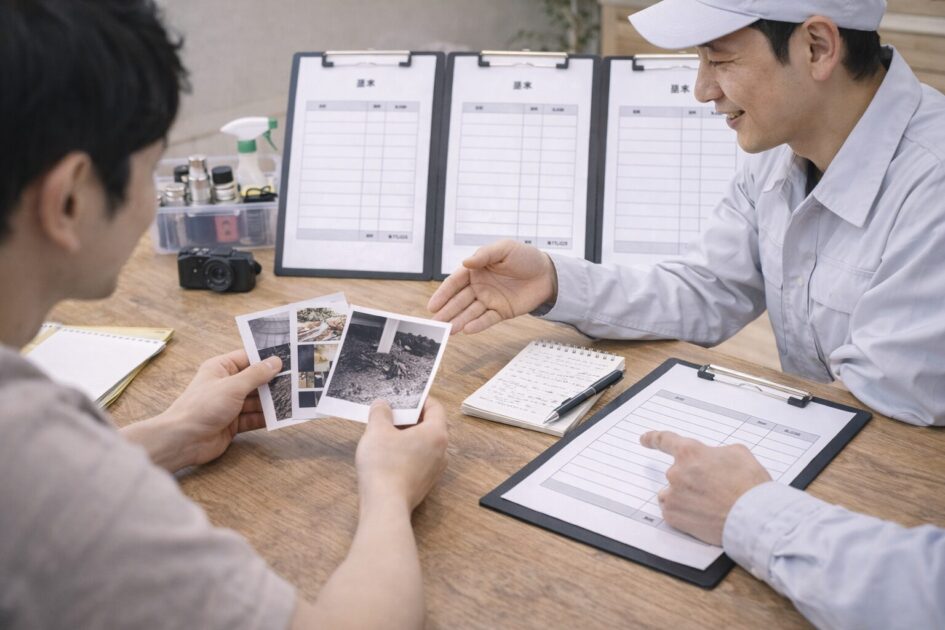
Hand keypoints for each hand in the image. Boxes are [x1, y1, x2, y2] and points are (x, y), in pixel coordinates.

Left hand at [127, 350, 281, 471]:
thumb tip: (276, 362)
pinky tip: (283, 416)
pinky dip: (267, 417)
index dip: (267, 358)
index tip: (289, 357)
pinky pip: (254, 418)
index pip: (248, 358)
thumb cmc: (202, 407)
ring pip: (257, 400)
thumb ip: (256, 375)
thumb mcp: (232, 386)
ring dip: (273, 401)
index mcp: (221, 368)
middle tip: (297, 380)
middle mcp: (226, 385)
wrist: (184, 440)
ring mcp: (230, 405)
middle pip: (255, 380)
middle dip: (274, 382)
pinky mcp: (233, 423)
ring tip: (294, 398)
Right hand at [356, 398, 448, 512]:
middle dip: (410, 418)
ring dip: (407, 436)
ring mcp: (435, 470)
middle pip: (430, 426)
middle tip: (390, 413)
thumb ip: (380, 413)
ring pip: (424, 444)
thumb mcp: (377, 431)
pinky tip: (387, 454)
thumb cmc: (384, 466)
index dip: (419, 399)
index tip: (404, 397)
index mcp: (436, 434)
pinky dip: (407, 452)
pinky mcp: (425, 483)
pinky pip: (419, 460)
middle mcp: (442, 451)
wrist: (385, 506)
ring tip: (385, 432)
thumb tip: (382, 405)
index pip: (435, 407)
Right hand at [427, 239, 556, 334]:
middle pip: (459, 300)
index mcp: (476, 270)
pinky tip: (467, 330)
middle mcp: (479, 286)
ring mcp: (489, 300)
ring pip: (470, 312)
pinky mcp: (501, 312)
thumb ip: (484, 255)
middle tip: (434, 323)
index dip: (443, 294)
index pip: (455, 282)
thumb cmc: (525, 257)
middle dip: (446, 311)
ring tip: (447, 330)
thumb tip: (465, 263)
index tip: (432, 305)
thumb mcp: (504, 249)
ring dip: (458, 321)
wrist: (548, 273)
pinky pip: (487, 319)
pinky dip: (477, 325)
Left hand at [640, 431, 771, 545]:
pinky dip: (685, 512)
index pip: (665, 440)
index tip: (644, 439)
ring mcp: (673, 496)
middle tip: (715, 489)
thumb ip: (715, 452)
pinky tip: (703, 514)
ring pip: (673, 493)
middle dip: (692, 479)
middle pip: (677, 472)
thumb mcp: (737, 453)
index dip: (653, 439)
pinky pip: (673, 510)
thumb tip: (710, 458)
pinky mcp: (673, 517)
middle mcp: (676, 473)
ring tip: (709, 504)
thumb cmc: (749, 486)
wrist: (753, 518)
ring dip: (685, 496)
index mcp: (690, 453)